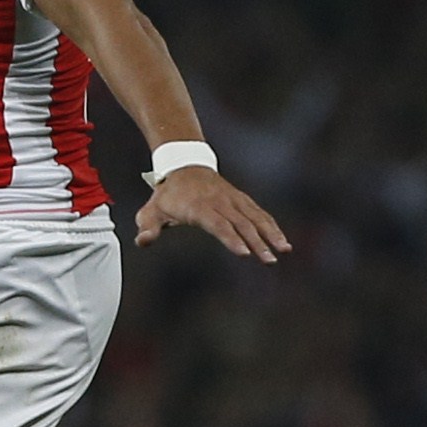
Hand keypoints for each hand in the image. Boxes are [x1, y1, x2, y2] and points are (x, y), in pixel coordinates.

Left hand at [136, 166, 293, 260]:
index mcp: (198, 207)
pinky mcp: (241, 199)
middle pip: (241, 223)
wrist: (184, 165)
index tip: (244, 253)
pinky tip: (283, 242)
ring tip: (284, 250)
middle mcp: (219, 202)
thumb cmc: (167, 195)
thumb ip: (148, 227)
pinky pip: (259, 213)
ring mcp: (233, 199)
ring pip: (255, 217)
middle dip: (256, 242)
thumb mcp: (151, 210)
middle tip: (268, 261)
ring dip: (270, 234)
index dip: (231, 238)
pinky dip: (272, 226)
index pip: (217, 224)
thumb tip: (143, 241)